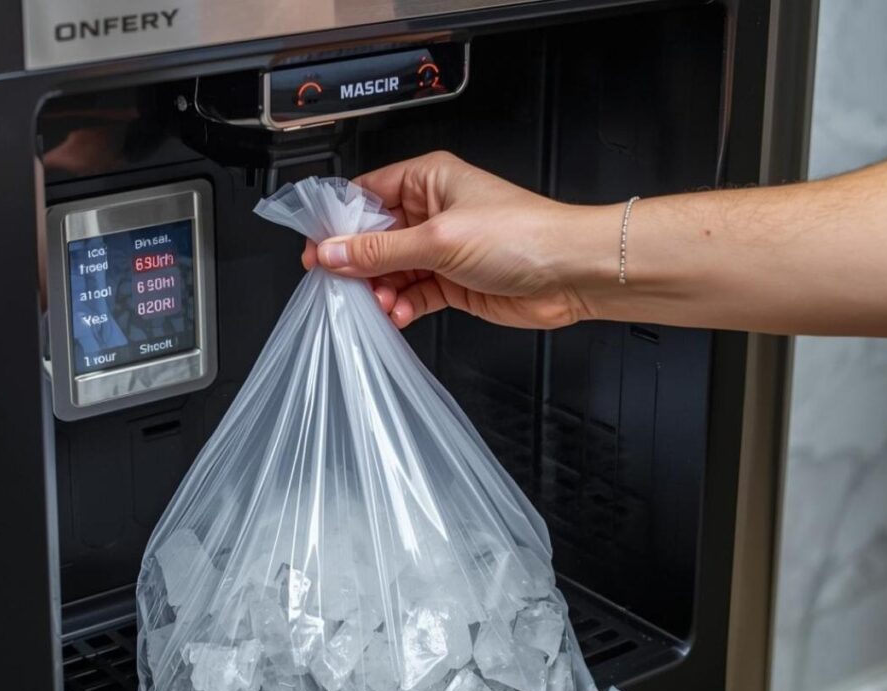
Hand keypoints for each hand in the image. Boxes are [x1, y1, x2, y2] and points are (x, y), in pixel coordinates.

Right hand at [301, 152, 613, 328]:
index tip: (316, 248)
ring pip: (392, 270)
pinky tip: (398, 314)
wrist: (571, 273)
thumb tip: (333, 252)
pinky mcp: (454, 281)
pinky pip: (414, 294)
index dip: (338, 222)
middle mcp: (433, 211)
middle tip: (337, 284)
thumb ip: (380, 250)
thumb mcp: (438, 239)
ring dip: (381, 290)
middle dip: (357, 264)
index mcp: (427, 180)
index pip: (366, 195)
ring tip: (378, 304)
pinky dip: (403, 306)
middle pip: (374, 237)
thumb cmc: (523, 235)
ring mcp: (443, 248)